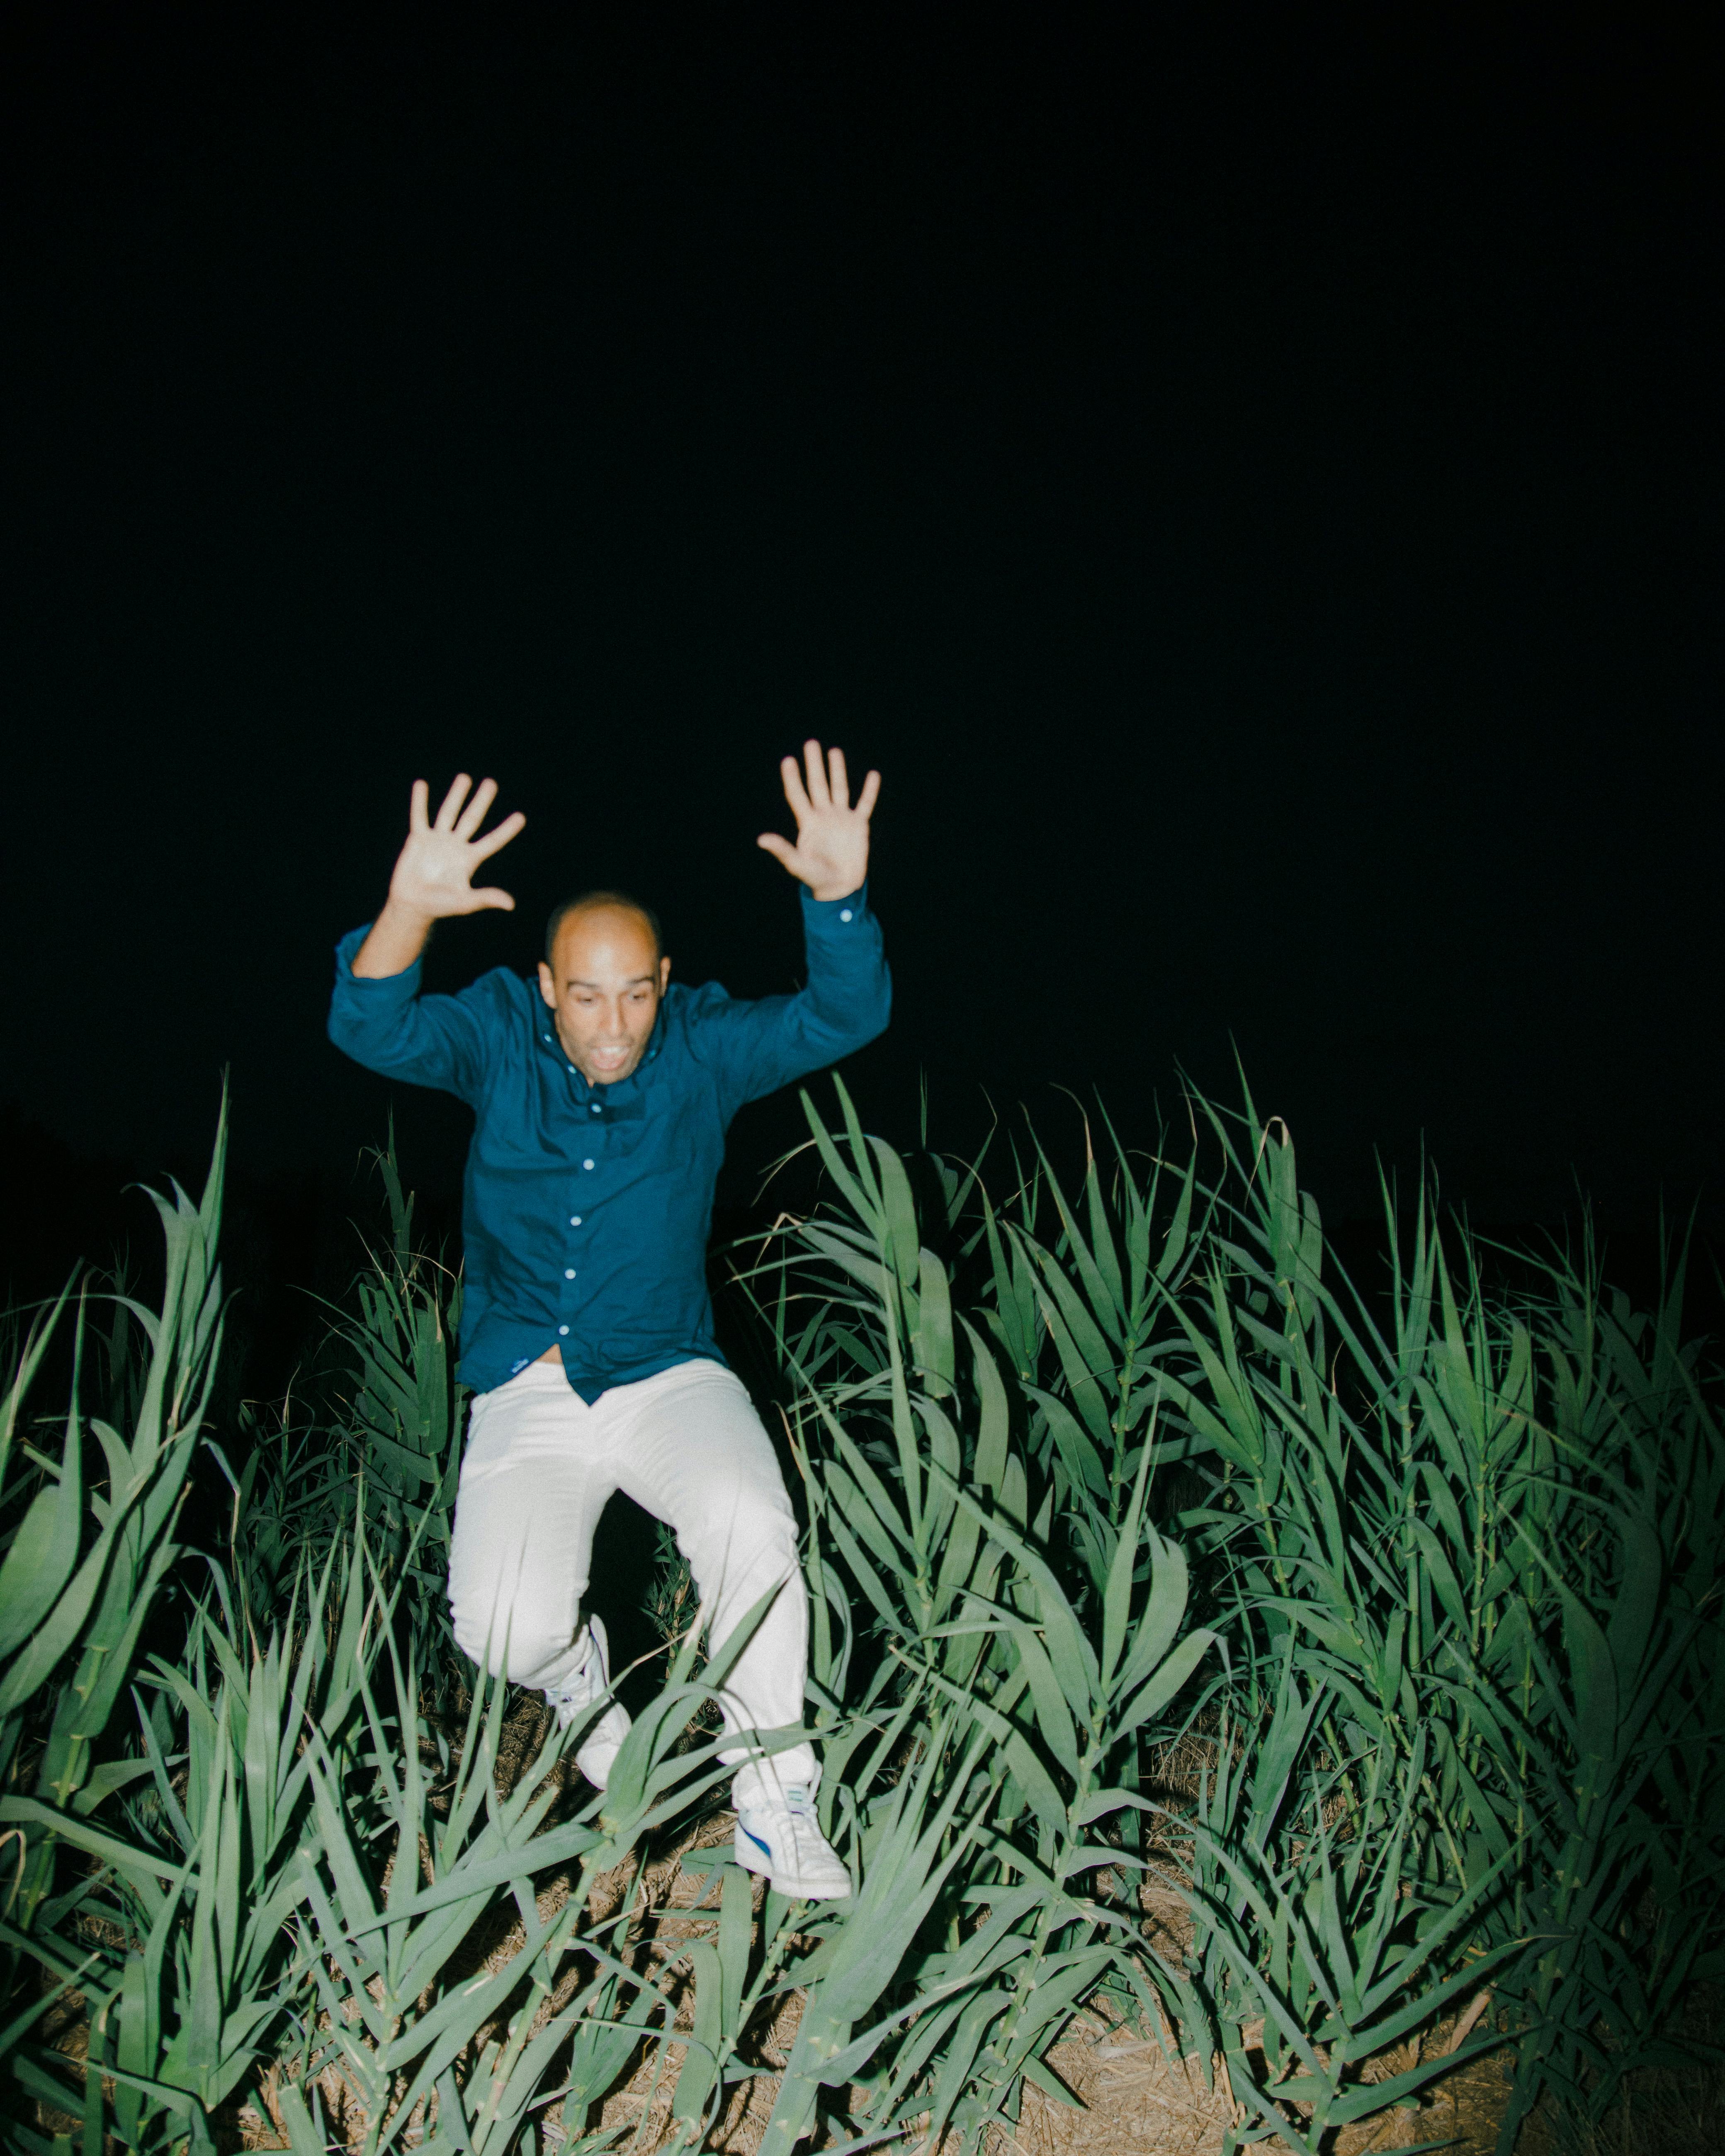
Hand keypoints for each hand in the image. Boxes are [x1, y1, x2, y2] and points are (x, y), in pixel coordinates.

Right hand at [351, 775, 524, 977]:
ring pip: (448, 812)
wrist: (412, 905)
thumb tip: (510, 904)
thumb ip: (485, 898)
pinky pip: (419, 816)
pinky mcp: (418, 839)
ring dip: (456, 795)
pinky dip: (419, 801)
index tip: (521, 817)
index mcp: (470, 859)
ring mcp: (437, 840)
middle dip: (481, 801)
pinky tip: (421, 784)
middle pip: (472, 818)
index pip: (493, 840)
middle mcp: (456, 846)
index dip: (506, 830)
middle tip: (491, 783)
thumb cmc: (439, 906)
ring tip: (465, 778)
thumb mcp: (464, 902)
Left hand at [756, 740, 879, 900]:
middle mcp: (823, 815)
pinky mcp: (858, 825)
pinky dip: (870, 791)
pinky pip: (865, 804)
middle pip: (817, 785)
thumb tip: (761, 839)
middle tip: (811, 743)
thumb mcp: (797, 864)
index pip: (798, 795)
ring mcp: (841, 818)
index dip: (792, 778)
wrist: (839, 887)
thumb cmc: (815, 877)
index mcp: (808, 823)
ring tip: (834, 751)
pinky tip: (873, 774)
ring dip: (837, 770)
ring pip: (839, 788)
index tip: (788, 760)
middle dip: (814, 765)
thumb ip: (782, 850)